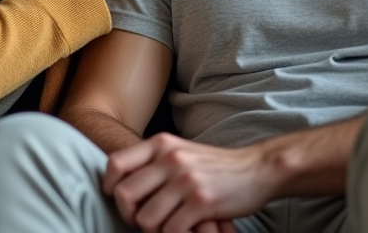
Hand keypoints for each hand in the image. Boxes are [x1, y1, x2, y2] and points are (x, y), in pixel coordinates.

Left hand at [103, 133, 274, 232]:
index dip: (109, 186)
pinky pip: (171, 230)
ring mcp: (185, 180)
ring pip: (145, 218)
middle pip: (125, 195)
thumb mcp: (181, 151)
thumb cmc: (215, 165)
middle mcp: (170, 159)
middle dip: (129, 215)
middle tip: (142, 221)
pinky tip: (185, 230)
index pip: (116, 164)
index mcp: (161, 144)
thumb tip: (120, 184)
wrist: (257, 168)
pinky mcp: (201, 202)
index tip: (118, 199)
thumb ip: (154, 161)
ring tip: (167, 226)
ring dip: (153, 229)